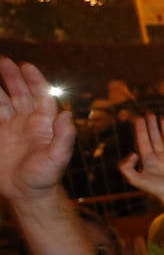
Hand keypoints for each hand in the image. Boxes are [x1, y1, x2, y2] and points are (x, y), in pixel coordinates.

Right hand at [0, 57, 76, 203]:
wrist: (27, 193)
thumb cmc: (46, 176)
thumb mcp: (58, 158)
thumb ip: (65, 137)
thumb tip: (67, 114)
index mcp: (44, 124)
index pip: (41, 96)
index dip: (35, 80)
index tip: (26, 66)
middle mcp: (27, 121)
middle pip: (20, 93)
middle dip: (12, 77)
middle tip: (3, 60)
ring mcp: (11, 127)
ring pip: (2, 101)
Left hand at [118, 114, 163, 211]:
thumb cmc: (155, 189)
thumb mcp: (135, 179)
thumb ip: (126, 167)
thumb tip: (133, 153)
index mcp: (149, 160)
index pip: (143, 141)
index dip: (141, 130)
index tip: (139, 119)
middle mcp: (160, 157)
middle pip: (155, 138)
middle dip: (152, 126)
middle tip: (150, 114)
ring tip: (163, 119)